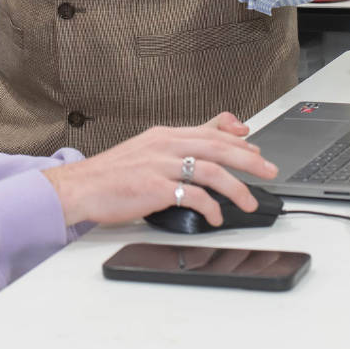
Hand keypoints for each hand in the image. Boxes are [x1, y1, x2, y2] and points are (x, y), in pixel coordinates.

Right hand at [40, 113, 279, 226]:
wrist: (79, 187)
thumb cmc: (110, 174)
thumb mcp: (145, 150)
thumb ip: (174, 147)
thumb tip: (196, 150)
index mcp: (164, 134)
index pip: (211, 131)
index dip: (239, 140)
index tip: (257, 149)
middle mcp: (165, 145)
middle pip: (219, 146)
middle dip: (250, 160)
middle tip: (270, 172)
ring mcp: (161, 165)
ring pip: (212, 170)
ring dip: (237, 188)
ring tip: (250, 203)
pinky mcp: (155, 187)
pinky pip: (193, 196)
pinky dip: (211, 208)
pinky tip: (216, 217)